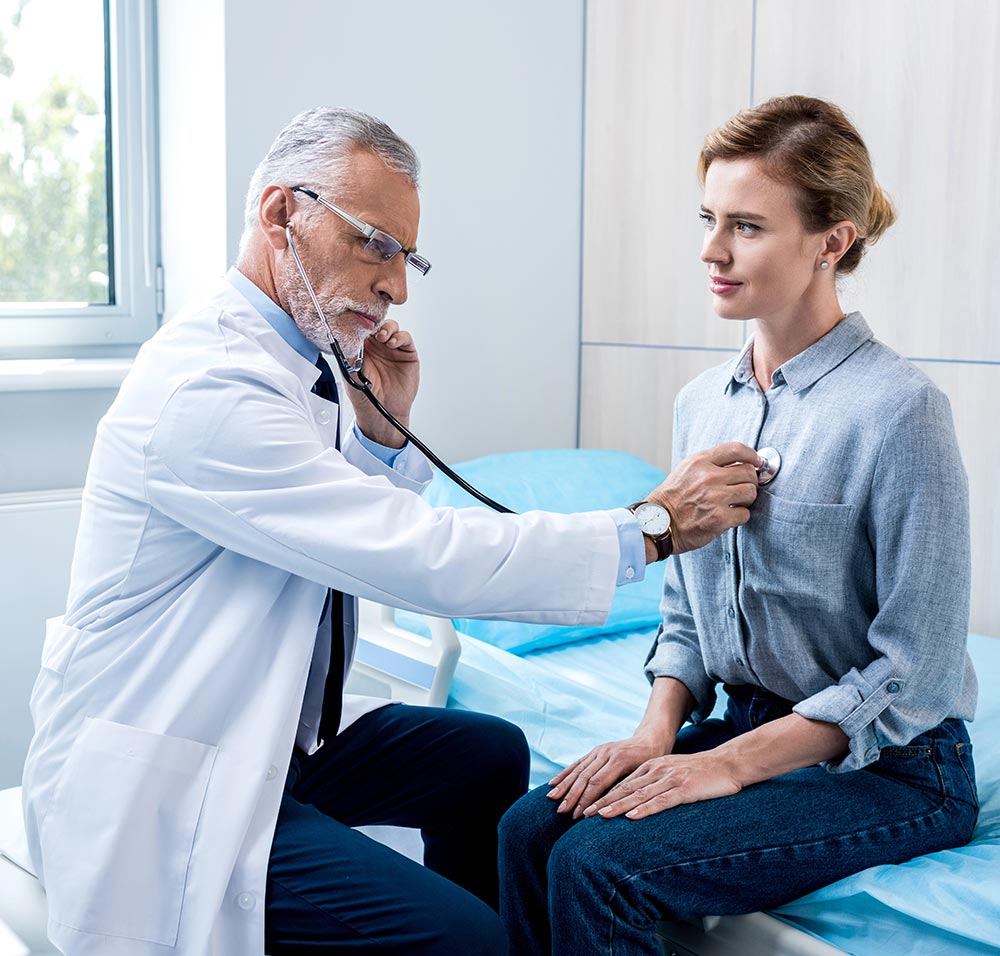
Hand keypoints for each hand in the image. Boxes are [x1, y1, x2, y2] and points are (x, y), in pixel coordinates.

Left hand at [347, 320, 419, 447]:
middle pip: (377, 323)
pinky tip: (392, 344)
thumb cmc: (364, 395)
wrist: (382, 412)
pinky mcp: (407, 353)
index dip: (361, 322)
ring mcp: (392, 348)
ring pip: (391, 327)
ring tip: (382, 338)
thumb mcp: (350, 374)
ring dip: (387, 328)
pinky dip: (400, 337)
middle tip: (372, 328)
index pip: (361, 327)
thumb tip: (344, 339)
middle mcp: (377, 345)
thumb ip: (347, 356)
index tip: (358, 321)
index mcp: (361, 347)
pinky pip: (405, 338)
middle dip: (375, 322)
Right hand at [547, 734, 669, 819]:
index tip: (578, 816)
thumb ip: (628, 788)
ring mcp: (599, 750)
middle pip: (585, 777)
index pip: (598, 783)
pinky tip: (554, 783)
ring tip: (553, 799)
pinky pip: (577, 763)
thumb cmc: (652, 763)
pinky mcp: (595, 750)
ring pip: (578, 770)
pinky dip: (565, 774)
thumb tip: (614, 809)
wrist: (650, 740)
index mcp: (619, 760)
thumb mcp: (645, 775)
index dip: (586, 800)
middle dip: (571, 796)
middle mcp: (606, 753)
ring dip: (564, 785)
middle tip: (562, 812)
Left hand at [583, 750, 741, 819]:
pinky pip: (661, 800)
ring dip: (617, 806)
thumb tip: (636, 800)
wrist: (727, 763)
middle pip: (624, 788)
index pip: (622, 783)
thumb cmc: (700, 772)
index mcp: (652, 767)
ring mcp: (670, 779)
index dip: (603, 795)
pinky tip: (632, 816)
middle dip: (602, 801)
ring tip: (599, 815)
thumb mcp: (672, 773)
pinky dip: (645, 809)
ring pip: (638, 794)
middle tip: (582, 813)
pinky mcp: (684, 789)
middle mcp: (657, 771)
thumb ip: (654, 783)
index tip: (585, 806)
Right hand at [648, 442, 760, 553]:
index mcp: (700, 462)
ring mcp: (714, 498)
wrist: (658, 522)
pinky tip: (727, 516)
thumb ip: (712, 462)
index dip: (752, 455)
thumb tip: (743, 462)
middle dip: (749, 481)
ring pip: (750, 493)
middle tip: (740, 488)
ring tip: (732, 503)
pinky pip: (744, 514)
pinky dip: (739, 516)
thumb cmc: (674, 497)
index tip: (757, 462)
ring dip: (745, 499)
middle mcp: (708, 477)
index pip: (736, 449)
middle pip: (749, 472)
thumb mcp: (687, 469)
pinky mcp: (718, 519)